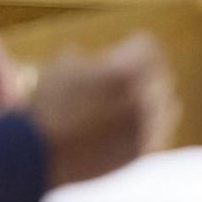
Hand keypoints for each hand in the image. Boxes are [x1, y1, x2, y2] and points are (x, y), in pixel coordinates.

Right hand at [30, 34, 176, 187]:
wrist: (36, 155)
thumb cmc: (45, 106)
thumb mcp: (62, 66)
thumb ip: (86, 58)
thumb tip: (87, 59)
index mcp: (125, 70)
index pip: (147, 46)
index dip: (134, 46)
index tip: (127, 47)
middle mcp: (142, 97)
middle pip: (159, 74)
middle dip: (145, 73)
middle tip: (131, 76)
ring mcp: (144, 127)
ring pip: (165, 105)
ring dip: (152, 100)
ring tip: (136, 101)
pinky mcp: (141, 153)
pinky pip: (158, 133)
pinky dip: (151, 127)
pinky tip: (136, 126)